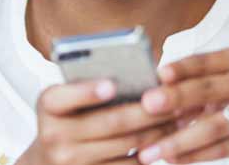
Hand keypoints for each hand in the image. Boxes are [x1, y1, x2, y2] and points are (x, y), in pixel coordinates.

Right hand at [17, 79, 177, 164]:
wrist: (47, 161)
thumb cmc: (70, 118)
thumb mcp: (69, 99)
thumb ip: (94, 83)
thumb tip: (144, 73)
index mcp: (48, 104)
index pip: (65, 95)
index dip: (88, 91)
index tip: (112, 86)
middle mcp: (54, 135)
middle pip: (111, 121)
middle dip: (149, 110)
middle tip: (176, 99)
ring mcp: (70, 162)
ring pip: (127, 145)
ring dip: (159, 131)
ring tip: (180, 118)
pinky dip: (151, 153)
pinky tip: (167, 140)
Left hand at [136, 47, 228, 164]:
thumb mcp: (218, 86)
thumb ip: (190, 84)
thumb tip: (147, 90)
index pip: (206, 61)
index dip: (183, 67)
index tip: (160, 73)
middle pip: (208, 89)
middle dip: (175, 98)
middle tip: (147, 105)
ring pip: (212, 125)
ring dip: (177, 140)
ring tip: (151, 150)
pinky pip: (221, 148)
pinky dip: (194, 155)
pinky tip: (172, 159)